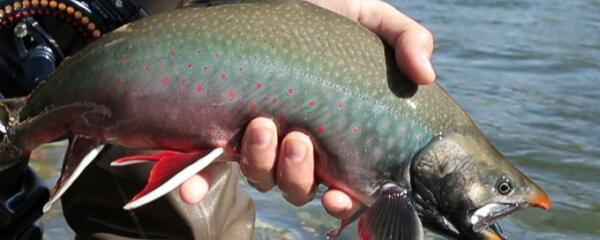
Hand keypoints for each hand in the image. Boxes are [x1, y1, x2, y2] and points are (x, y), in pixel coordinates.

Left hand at [179, 0, 434, 220]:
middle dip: (298, 174)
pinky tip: (189, 187)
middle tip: (298, 139)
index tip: (340, 195)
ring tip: (258, 125)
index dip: (344, 199)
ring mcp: (259, 138)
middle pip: (299, 186)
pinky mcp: (221, 126)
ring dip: (259, 163)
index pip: (345, 182)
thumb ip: (406, 38)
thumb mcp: (371, 17)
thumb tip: (426, 75)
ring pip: (260, 176)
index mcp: (338, 132)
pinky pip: (208, 167)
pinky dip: (199, 182)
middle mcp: (299, 143)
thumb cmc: (326, 10)